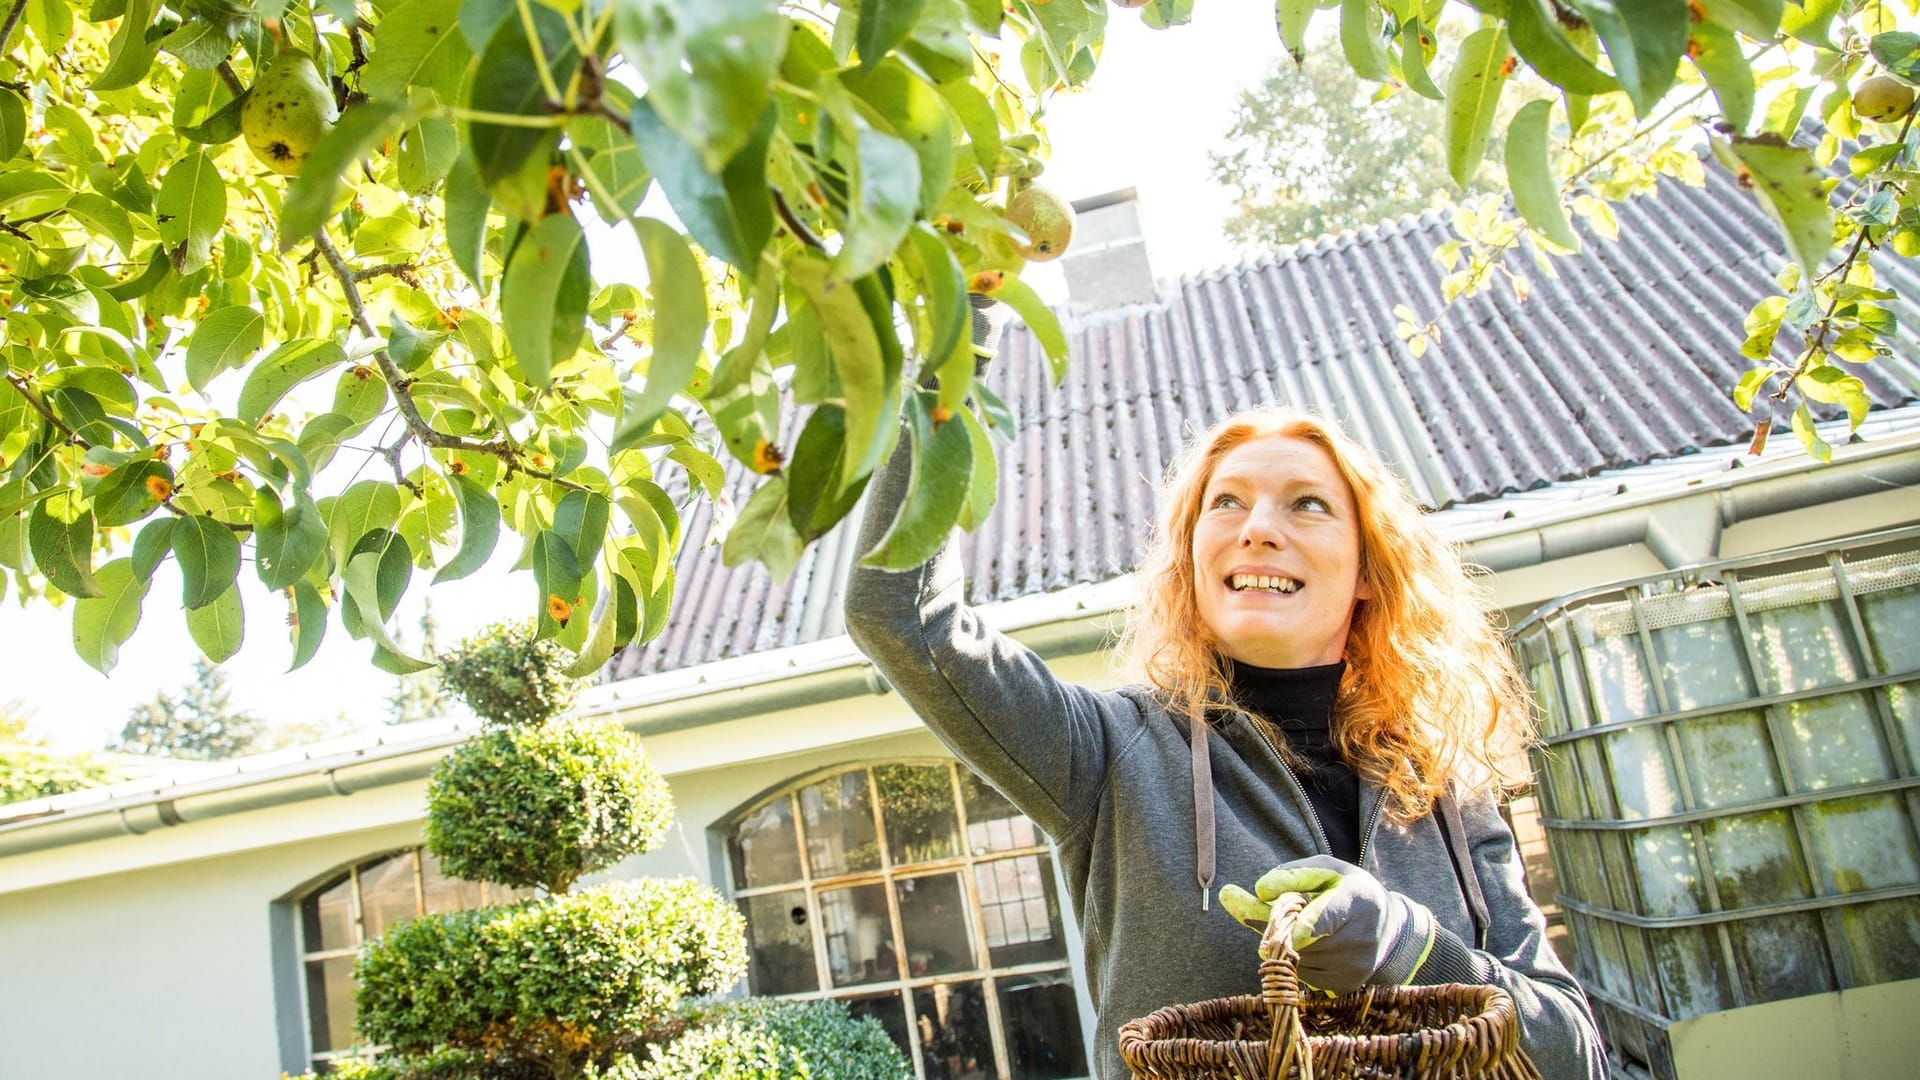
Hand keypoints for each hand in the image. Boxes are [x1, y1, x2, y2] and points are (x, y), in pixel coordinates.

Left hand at [1218, 855, 1435, 994]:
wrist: (1385, 926)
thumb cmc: (1343, 890)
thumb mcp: (1322, 871)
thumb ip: (1290, 876)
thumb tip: (1258, 890)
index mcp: (1357, 898)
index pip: (1331, 915)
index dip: (1311, 925)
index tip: (1293, 933)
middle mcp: (1362, 936)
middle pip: (1303, 940)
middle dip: (1279, 927)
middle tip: (1271, 910)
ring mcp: (1356, 966)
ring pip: (1298, 959)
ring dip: (1287, 944)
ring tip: (1304, 928)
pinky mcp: (1346, 986)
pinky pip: (1303, 976)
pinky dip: (1297, 961)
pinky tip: (1313, 947)